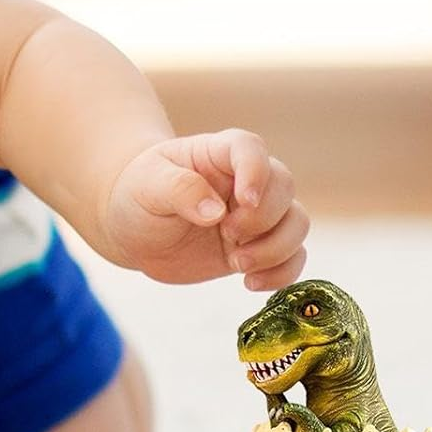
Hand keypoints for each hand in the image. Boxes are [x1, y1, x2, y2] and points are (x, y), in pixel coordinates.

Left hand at [99, 129, 308, 288]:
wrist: (134, 229)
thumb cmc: (138, 194)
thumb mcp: (147, 185)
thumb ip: (179, 190)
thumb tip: (215, 211)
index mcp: (218, 154)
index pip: (250, 148)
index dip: (256, 171)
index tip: (245, 201)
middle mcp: (245, 180)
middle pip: (284, 186)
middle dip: (262, 218)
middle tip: (227, 235)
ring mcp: (256, 215)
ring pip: (297, 222)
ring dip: (276, 248)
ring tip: (237, 264)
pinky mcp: (258, 246)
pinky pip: (292, 256)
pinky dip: (283, 273)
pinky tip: (250, 283)